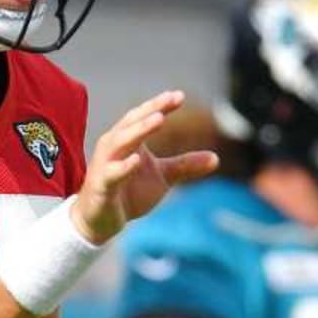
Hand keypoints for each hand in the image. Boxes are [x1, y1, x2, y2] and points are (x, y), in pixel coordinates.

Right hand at [70, 90, 218, 244]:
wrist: (100, 221)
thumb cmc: (128, 192)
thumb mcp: (162, 177)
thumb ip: (184, 165)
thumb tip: (216, 158)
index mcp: (127, 141)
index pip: (143, 117)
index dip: (159, 105)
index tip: (180, 96)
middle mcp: (113, 148)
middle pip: (131, 123)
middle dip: (151, 110)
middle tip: (171, 100)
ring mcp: (105, 166)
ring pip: (120, 143)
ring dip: (138, 130)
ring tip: (158, 119)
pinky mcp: (101, 186)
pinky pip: (111, 174)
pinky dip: (123, 167)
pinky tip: (136, 161)